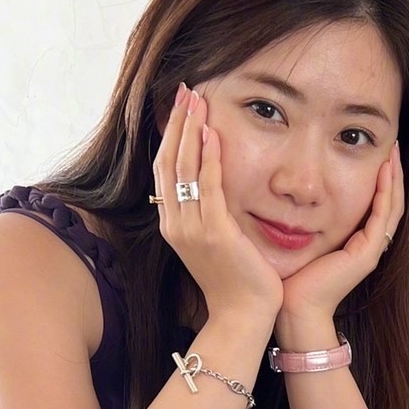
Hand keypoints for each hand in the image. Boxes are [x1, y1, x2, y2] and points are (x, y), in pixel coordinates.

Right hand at [152, 85, 282, 333]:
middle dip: (177, 123)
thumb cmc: (235, 284)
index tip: (181, 108)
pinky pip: (209, 187)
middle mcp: (175, 224)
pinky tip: (213, 133)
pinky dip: (209, 158)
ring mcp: (191, 229)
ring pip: (184, 169)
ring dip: (190, 130)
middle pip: (169, 162)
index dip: (172, 136)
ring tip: (196, 100)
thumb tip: (211, 191)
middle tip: (185, 90)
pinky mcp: (214, 234)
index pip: (166, 170)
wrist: (242, 318)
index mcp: (173, 225)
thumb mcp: (215, 245)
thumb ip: (208, 216)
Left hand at [277, 142, 404, 332]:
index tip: (376, 152)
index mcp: (355, 242)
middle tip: (391, 145)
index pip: (376, 204)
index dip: (380, 179)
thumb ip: (303, 217)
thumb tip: (288, 189)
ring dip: (394, 178)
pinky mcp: (367, 254)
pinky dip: (386, 192)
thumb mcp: (300, 238)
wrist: (295, 309)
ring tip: (392, 151)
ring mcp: (370, 250)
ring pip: (393, 207)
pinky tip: (384, 171)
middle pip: (390, 202)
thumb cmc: (291, 279)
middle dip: (392, 173)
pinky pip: (383, 217)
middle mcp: (368, 245)